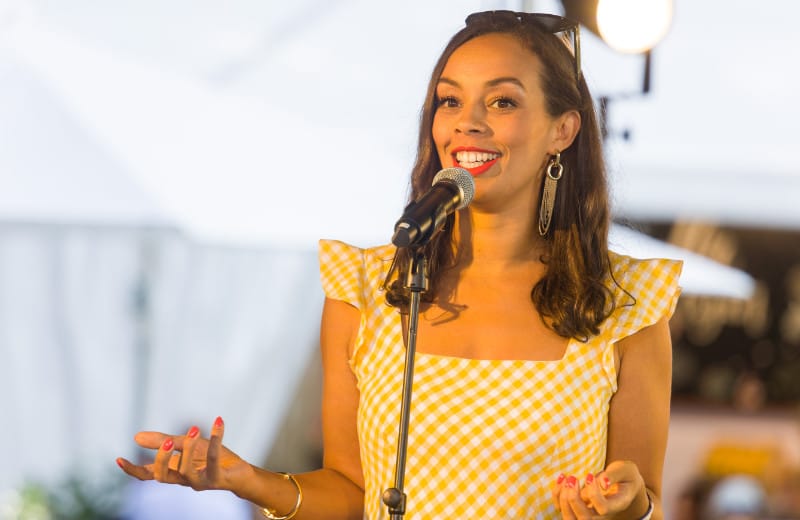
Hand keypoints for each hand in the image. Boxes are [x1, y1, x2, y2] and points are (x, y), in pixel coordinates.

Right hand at [116, 416, 252, 492]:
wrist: (238, 472)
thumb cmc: (211, 458)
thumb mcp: (186, 445)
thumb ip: (164, 441)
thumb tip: (136, 437)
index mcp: (174, 471)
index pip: (148, 475)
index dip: (133, 470)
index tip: (118, 458)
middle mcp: (184, 480)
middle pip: (163, 477)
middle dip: (162, 459)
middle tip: (168, 441)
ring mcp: (200, 482)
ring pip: (186, 471)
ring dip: (189, 448)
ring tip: (195, 429)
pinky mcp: (217, 479)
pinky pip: (214, 460)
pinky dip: (217, 439)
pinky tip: (219, 422)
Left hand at [551, 460, 648, 518]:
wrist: (623, 483)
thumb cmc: (625, 475)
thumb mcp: (625, 470)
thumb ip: (614, 475)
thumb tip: (602, 482)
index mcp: (616, 505)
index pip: (603, 509)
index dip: (594, 493)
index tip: (590, 475)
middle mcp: (602, 514)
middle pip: (584, 518)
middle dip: (574, 499)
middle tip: (573, 478)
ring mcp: (589, 513)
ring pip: (570, 518)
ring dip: (563, 498)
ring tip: (566, 478)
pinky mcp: (578, 507)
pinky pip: (562, 508)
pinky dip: (557, 494)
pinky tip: (562, 477)